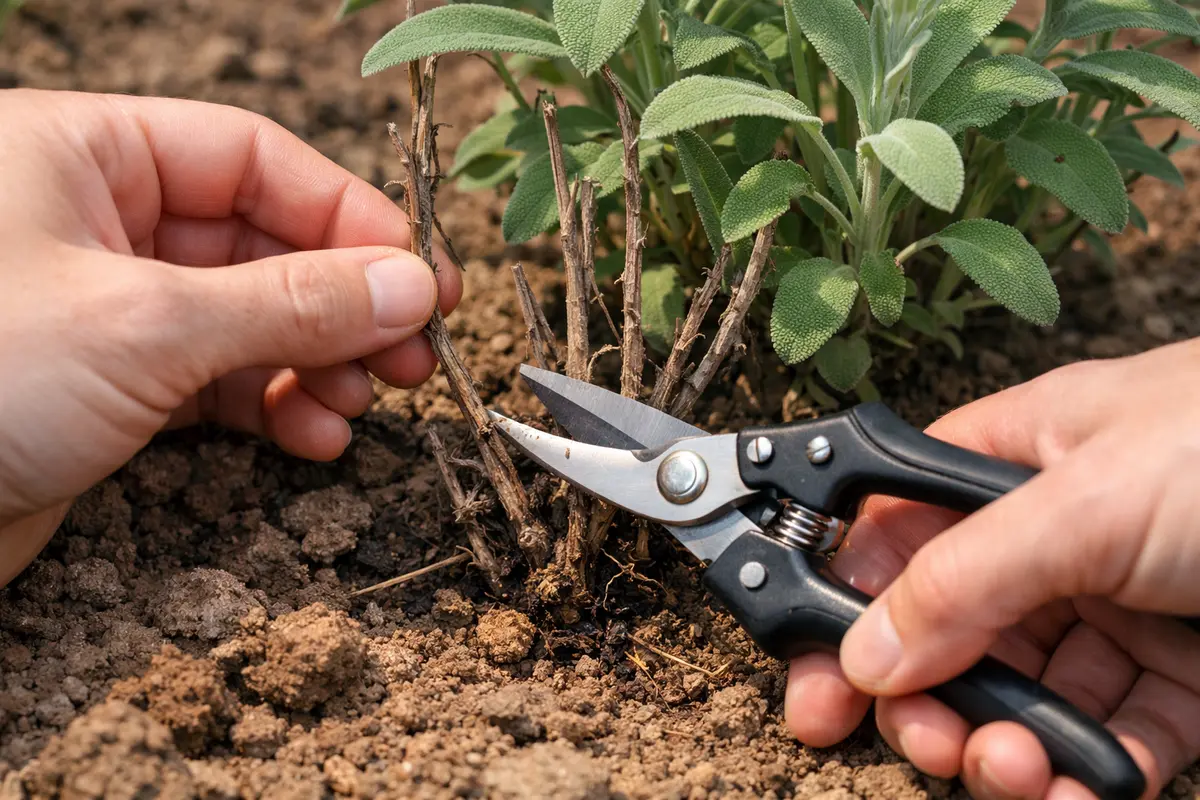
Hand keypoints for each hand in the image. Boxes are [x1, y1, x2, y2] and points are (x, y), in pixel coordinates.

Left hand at [0, 89, 461, 586]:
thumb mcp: (147, 323)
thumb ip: (290, 302)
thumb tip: (410, 285)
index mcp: (87, 154)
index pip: (255, 159)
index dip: (349, 217)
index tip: (421, 277)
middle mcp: (100, 221)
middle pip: (264, 243)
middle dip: (345, 303)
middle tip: (415, 355)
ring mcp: (109, 307)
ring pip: (250, 317)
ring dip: (319, 363)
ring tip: (365, 405)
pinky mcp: (111, 384)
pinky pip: (219, 379)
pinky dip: (273, 407)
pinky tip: (312, 437)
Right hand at [786, 339, 1199, 798]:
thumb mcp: (1083, 500)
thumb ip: (964, 577)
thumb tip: (863, 651)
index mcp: (1013, 459)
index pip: (893, 533)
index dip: (843, 603)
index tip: (815, 683)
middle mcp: (1054, 535)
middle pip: (948, 629)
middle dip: (925, 696)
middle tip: (923, 742)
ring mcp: (1116, 608)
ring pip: (1023, 693)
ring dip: (1003, 746)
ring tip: (1011, 771)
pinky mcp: (1180, 677)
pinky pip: (1110, 737)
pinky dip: (1086, 775)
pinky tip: (1075, 792)